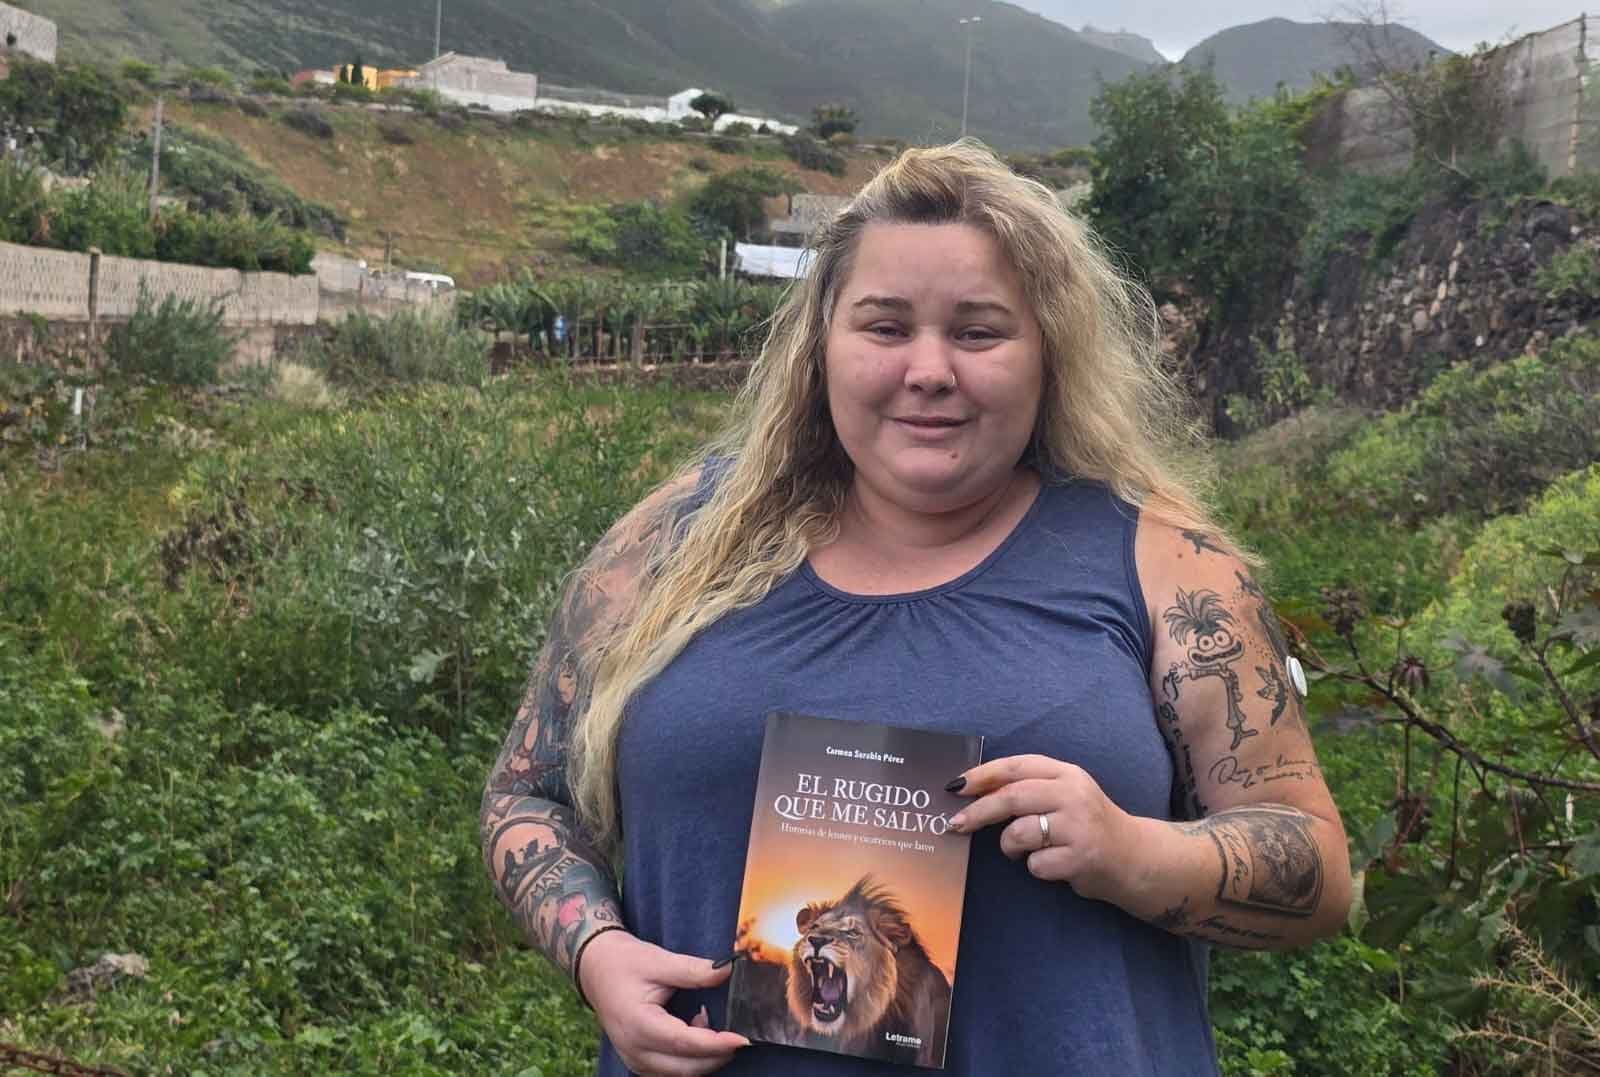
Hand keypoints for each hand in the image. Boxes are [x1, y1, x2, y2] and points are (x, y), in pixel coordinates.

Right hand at [579, 930, 749, 1075]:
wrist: (596, 969)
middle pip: (685, 1068)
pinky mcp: (638, 1061)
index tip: (742, 1039)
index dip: (716, 1044)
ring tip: (709, 1024)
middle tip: (737, 1036)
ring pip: (679, 1074)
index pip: (684, 1043)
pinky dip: (690, 1060)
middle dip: (716, 1056)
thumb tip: (727, 971)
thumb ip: (693, 970)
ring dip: (703, 1058)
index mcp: (638, 1024)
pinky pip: (670, 1071)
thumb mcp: (659, 960)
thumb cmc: (625, 963)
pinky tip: (695, 1032)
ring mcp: (634, 1059)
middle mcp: (634, 1050)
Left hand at [948, 754, 1135, 903]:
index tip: (955, 786)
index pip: (1016, 766)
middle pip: (1012, 797)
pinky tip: (1051, 864)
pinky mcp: (1080, 857)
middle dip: (979, 811)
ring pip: (1019, 833)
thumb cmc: (1086, 825)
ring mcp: (1078, 826)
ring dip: (1010, 846)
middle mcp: (1073, 795)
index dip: (982, 775)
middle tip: (956, 825)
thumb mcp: (1064, 795)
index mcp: (1066, 773)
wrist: (1134, 857)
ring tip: (1023, 850)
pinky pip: (1035, 863)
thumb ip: (1029, 787)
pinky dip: (1034, 867)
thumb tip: (973, 790)